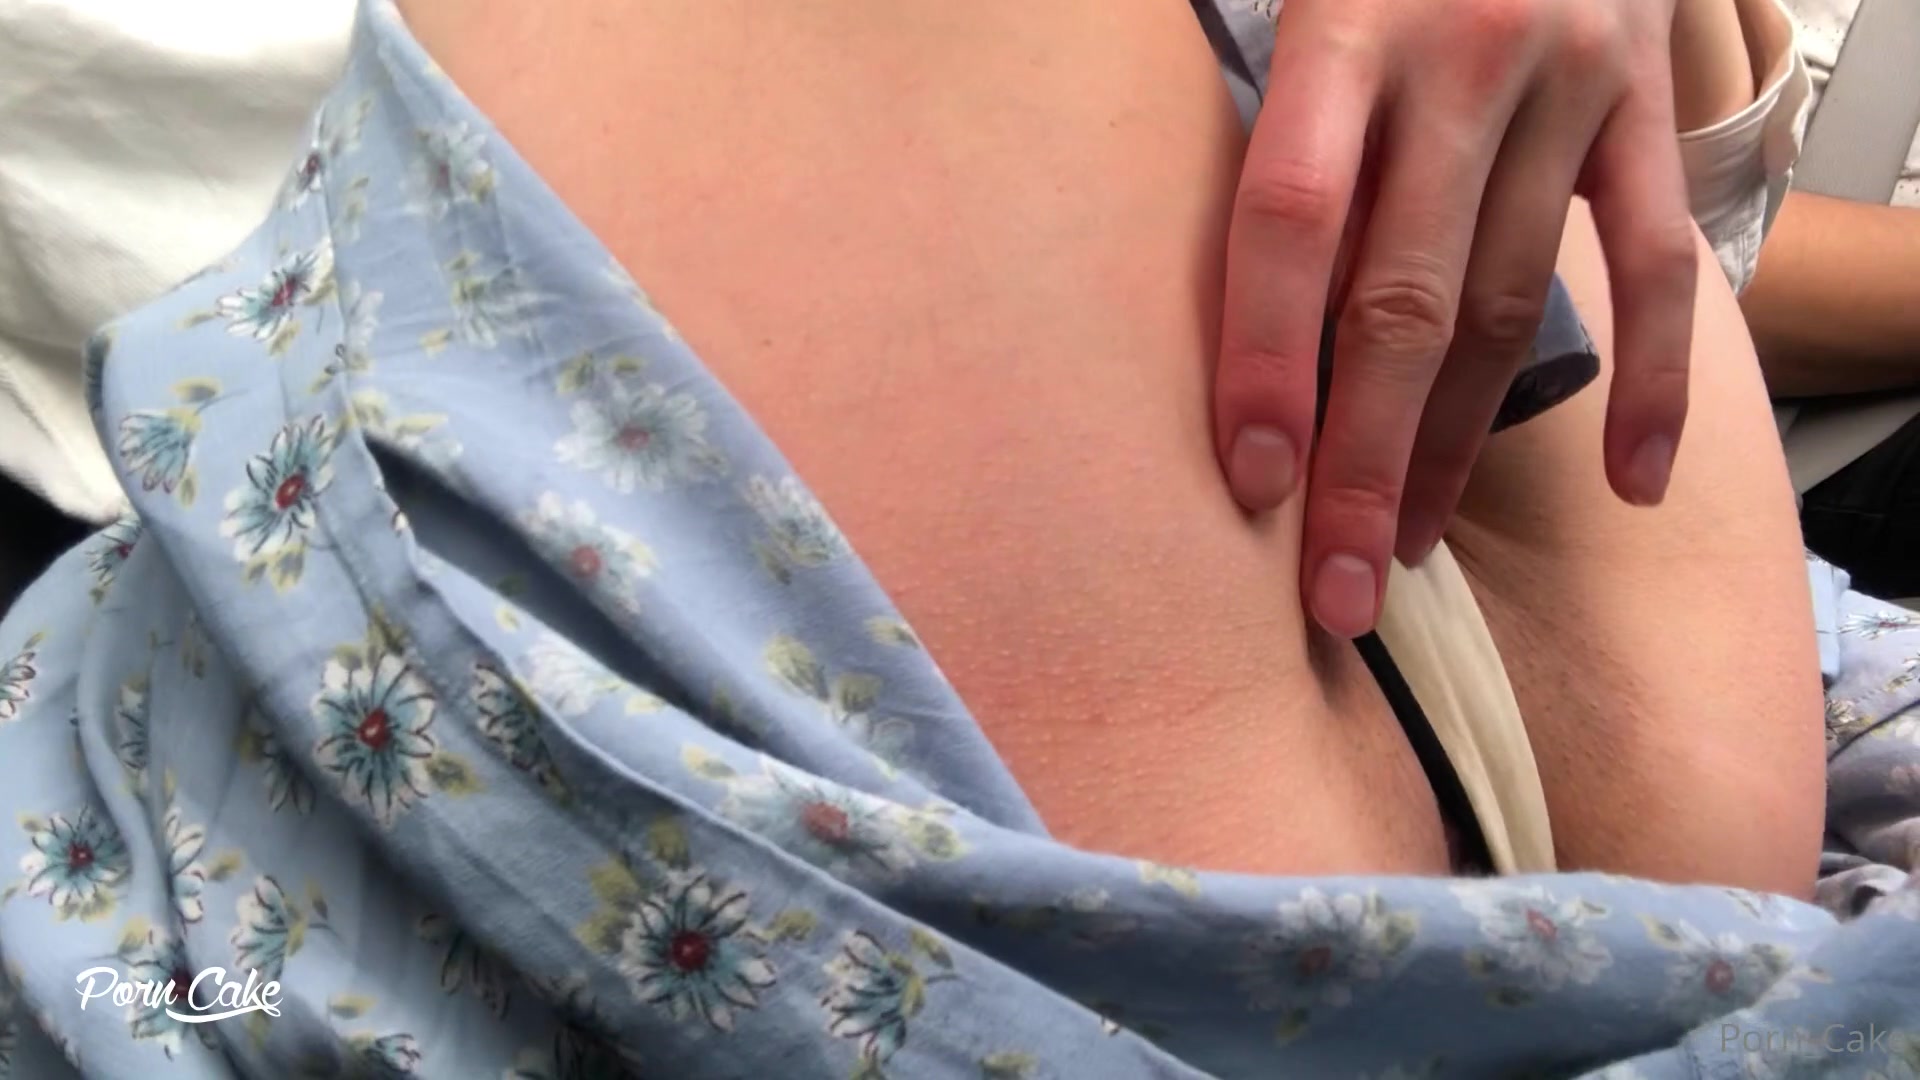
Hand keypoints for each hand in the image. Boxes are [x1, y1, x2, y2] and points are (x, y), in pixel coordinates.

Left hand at [1213, 0, 1695, 638]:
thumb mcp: (1294, 1)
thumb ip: (1265, 132)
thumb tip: (1215, 309)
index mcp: (1342, 26)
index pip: (1293, 219)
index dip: (1269, 358)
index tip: (1253, 483)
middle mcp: (1462, 57)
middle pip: (1406, 299)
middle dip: (1365, 461)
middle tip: (1333, 589)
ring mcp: (1570, 85)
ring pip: (1513, 306)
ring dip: (1458, 446)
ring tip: (1405, 547)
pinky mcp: (1648, 108)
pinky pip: (1659, 266)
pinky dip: (1651, 381)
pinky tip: (1629, 484)